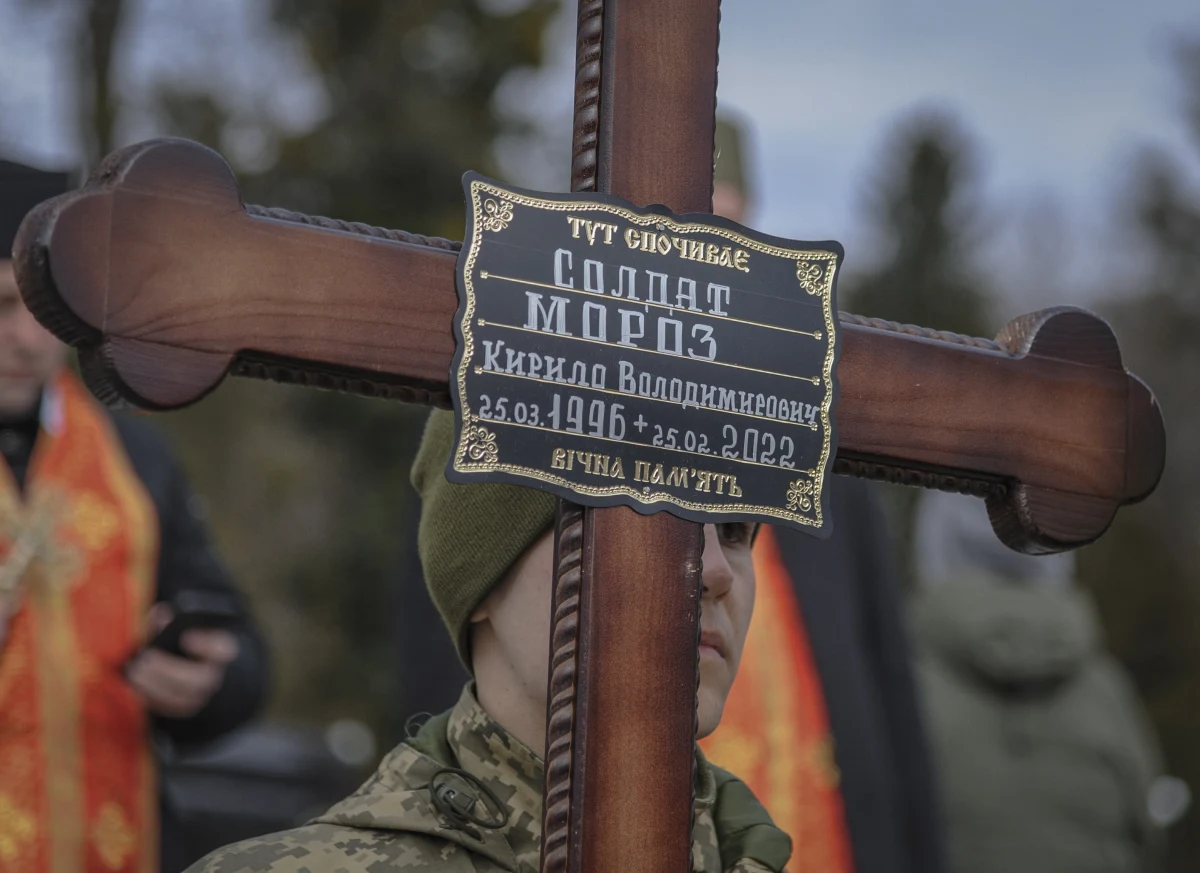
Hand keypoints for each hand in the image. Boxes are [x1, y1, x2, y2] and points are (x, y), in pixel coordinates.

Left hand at [126, 604, 238, 718]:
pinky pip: (169, 709)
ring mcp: (201, 695)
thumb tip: (161, 613)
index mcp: (219, 651)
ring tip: (135, 672)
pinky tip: (134, 685)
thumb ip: (171, 621)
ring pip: (183, 699)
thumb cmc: (185, 642)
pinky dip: (150, 698)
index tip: (186, 637)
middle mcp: (214, 675)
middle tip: (145, 659)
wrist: (193, 665)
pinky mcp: (183, 708)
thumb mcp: (183, 627)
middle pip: (200, 679)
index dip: (207, 645)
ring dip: (155, 686)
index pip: (222, 649)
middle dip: (170, 670)